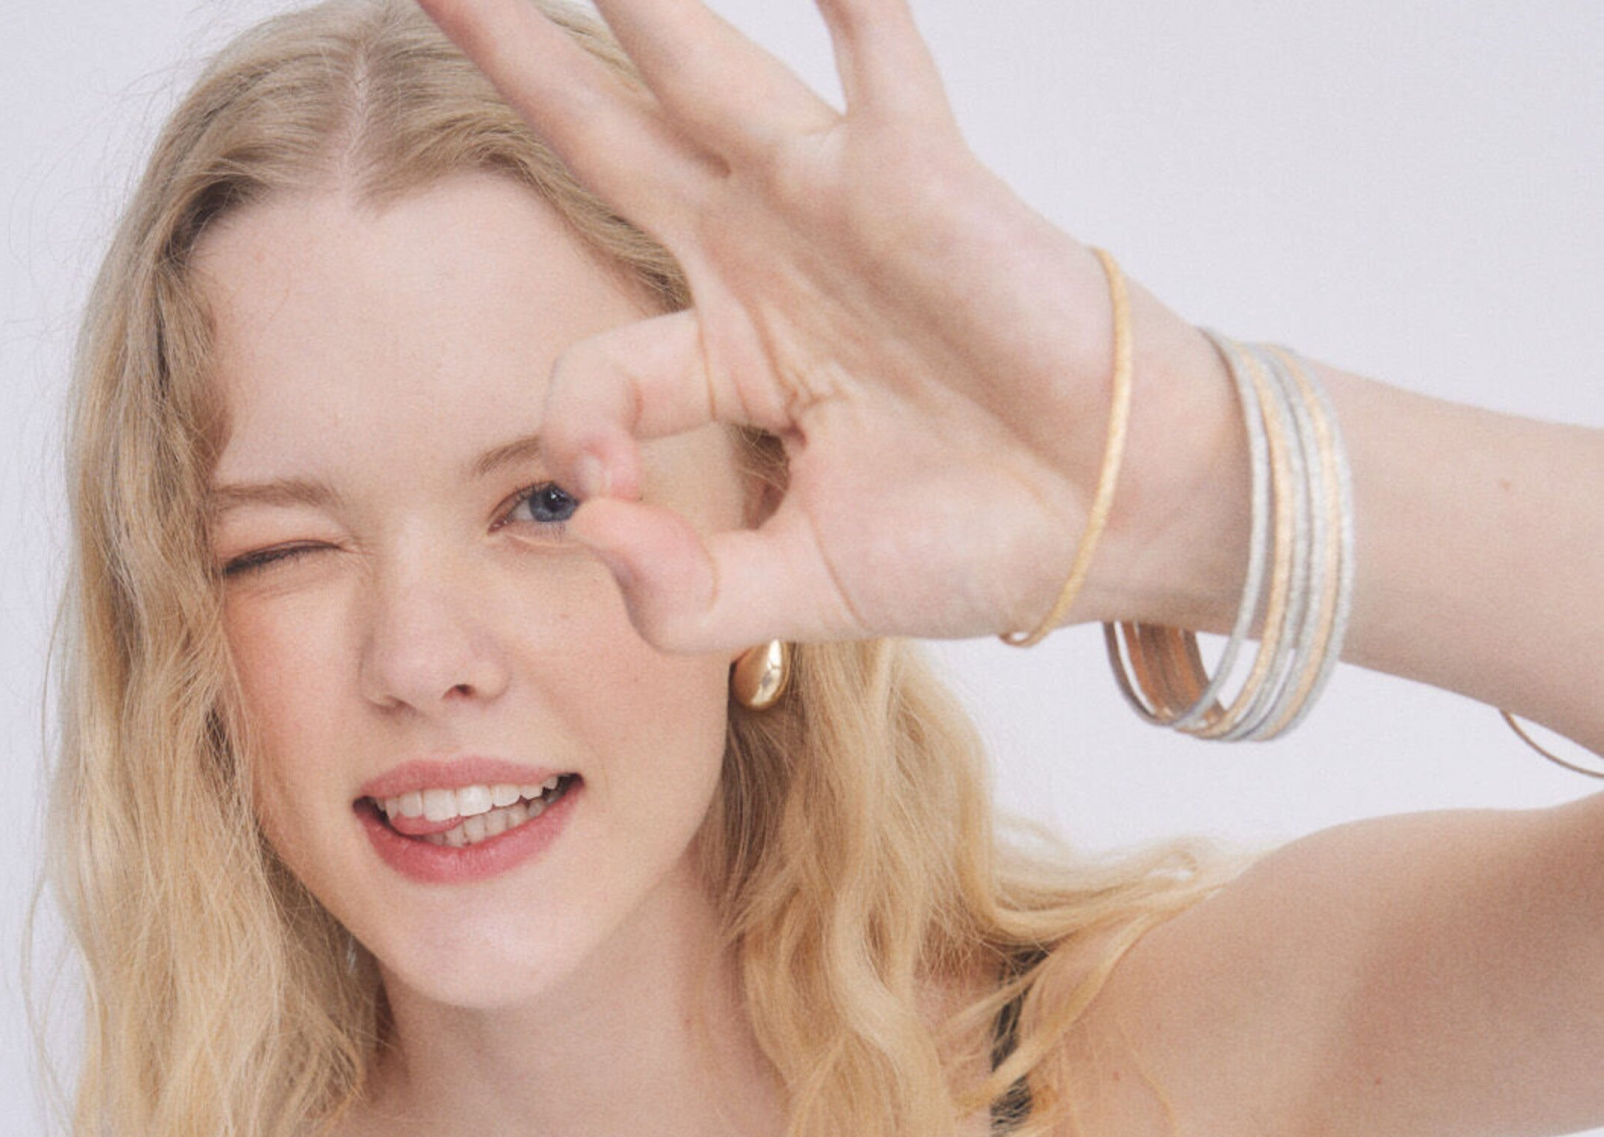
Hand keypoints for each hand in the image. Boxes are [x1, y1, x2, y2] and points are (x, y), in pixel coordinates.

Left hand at [410, 0, 1245, 653]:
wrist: (1109, 520)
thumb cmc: (968, 543)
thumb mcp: (796, 592)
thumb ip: (677, 593)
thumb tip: (581, 533)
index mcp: (726, 357)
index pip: (593, 373)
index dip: (575, 434)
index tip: (601, 499)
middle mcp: (761, 257)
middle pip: (604, 136)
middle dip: (516, 56)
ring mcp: (832, 202)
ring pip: (699, 66)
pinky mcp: (918, 174)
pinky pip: (874, 50)